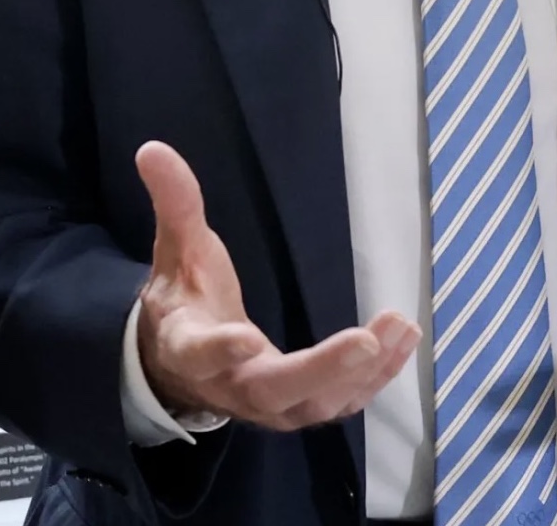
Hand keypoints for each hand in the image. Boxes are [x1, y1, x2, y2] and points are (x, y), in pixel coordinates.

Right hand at [133, 142, 420, 431]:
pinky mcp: (301, 407)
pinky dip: (376, 377)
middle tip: (365, 341)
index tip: (245, 338)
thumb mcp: (177, 249)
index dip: (221, 350)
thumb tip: (152, 149)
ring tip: (399, 326)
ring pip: (317, 402)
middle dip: (322, 369)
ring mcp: (270, 406)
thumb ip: (174, 205)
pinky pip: (343, 401)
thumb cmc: (185, 298)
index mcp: (189, 348)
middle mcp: (230, 387)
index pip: (200, 354)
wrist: (183, 364)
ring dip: (363, 371)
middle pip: (274, 390)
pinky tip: (404, 342)